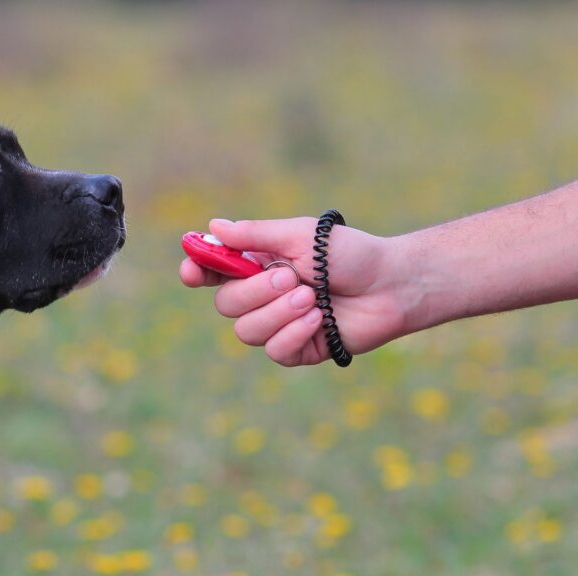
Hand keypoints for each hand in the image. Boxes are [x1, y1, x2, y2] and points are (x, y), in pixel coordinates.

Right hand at [180, 218, 407, 365]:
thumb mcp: (301, 236)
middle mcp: (262, 296)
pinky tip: (320, 318)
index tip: (192, 271)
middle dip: (255, 292)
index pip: (212, 271)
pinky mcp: (298, 348)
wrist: (392, 284)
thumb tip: (213, 227)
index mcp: (257, 265)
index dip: (196, 271)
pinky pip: (274, 350)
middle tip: (290, 277)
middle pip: (226, 304)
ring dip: (278, 313)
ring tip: (312, 298)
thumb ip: (256, 235)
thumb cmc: (350, 253)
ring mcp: (278, 324)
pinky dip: (294, 333)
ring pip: (246, 331)